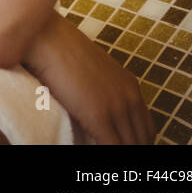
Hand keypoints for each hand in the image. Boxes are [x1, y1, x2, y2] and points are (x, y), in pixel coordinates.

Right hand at [23, 13, 154, 143]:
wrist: (45, 36)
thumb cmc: (59, 50)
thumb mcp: (89, 72)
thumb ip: (100, 92)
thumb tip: (92, 109)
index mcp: (130, 86)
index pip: (146, 128)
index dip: (138, 143)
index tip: (125, 146)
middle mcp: (130, 97)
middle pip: (143, 139)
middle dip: (134, 148)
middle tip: (119, 152)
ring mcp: (117, 107)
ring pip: (131, 145)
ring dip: (122, 151)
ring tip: (107, 156)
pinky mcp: (100, 116)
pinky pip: (113, 147)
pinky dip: (107, 154)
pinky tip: (92, 151)